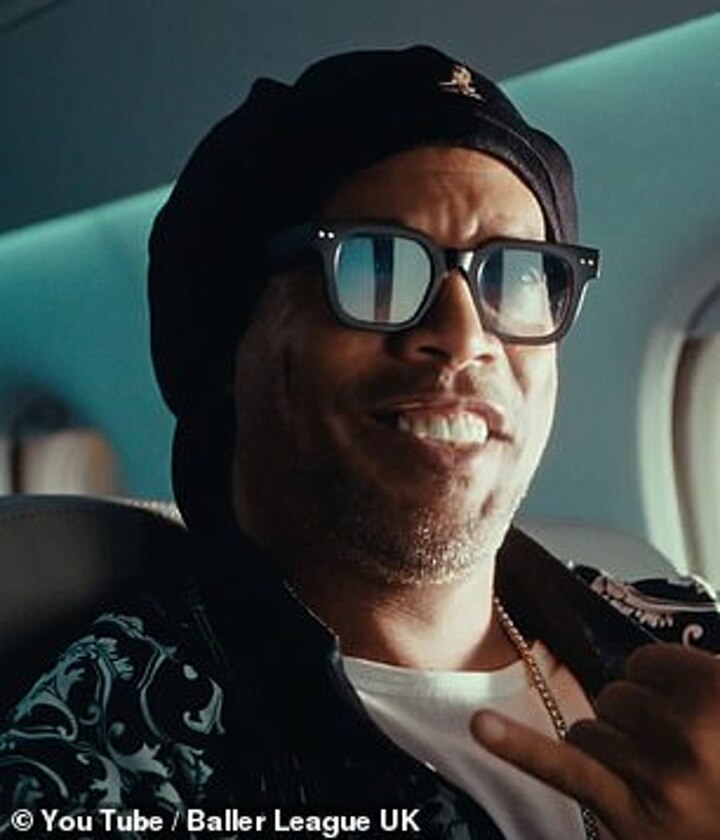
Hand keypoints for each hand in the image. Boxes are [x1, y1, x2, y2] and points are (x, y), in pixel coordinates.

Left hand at [471, 644, 719, 838]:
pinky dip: (520, 749)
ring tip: (663, 786)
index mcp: (717, 692)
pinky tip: (483, 727)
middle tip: (680, 760)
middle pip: (614, 697)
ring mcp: (660, 777)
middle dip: (632, 723)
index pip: (644, 662)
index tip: (679, 712)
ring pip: (588, 731)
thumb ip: (697, 680)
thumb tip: (645, 668)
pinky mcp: (634, 819)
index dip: (653, 686)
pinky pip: (566, 770)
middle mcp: (689, 731)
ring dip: (610, 753)